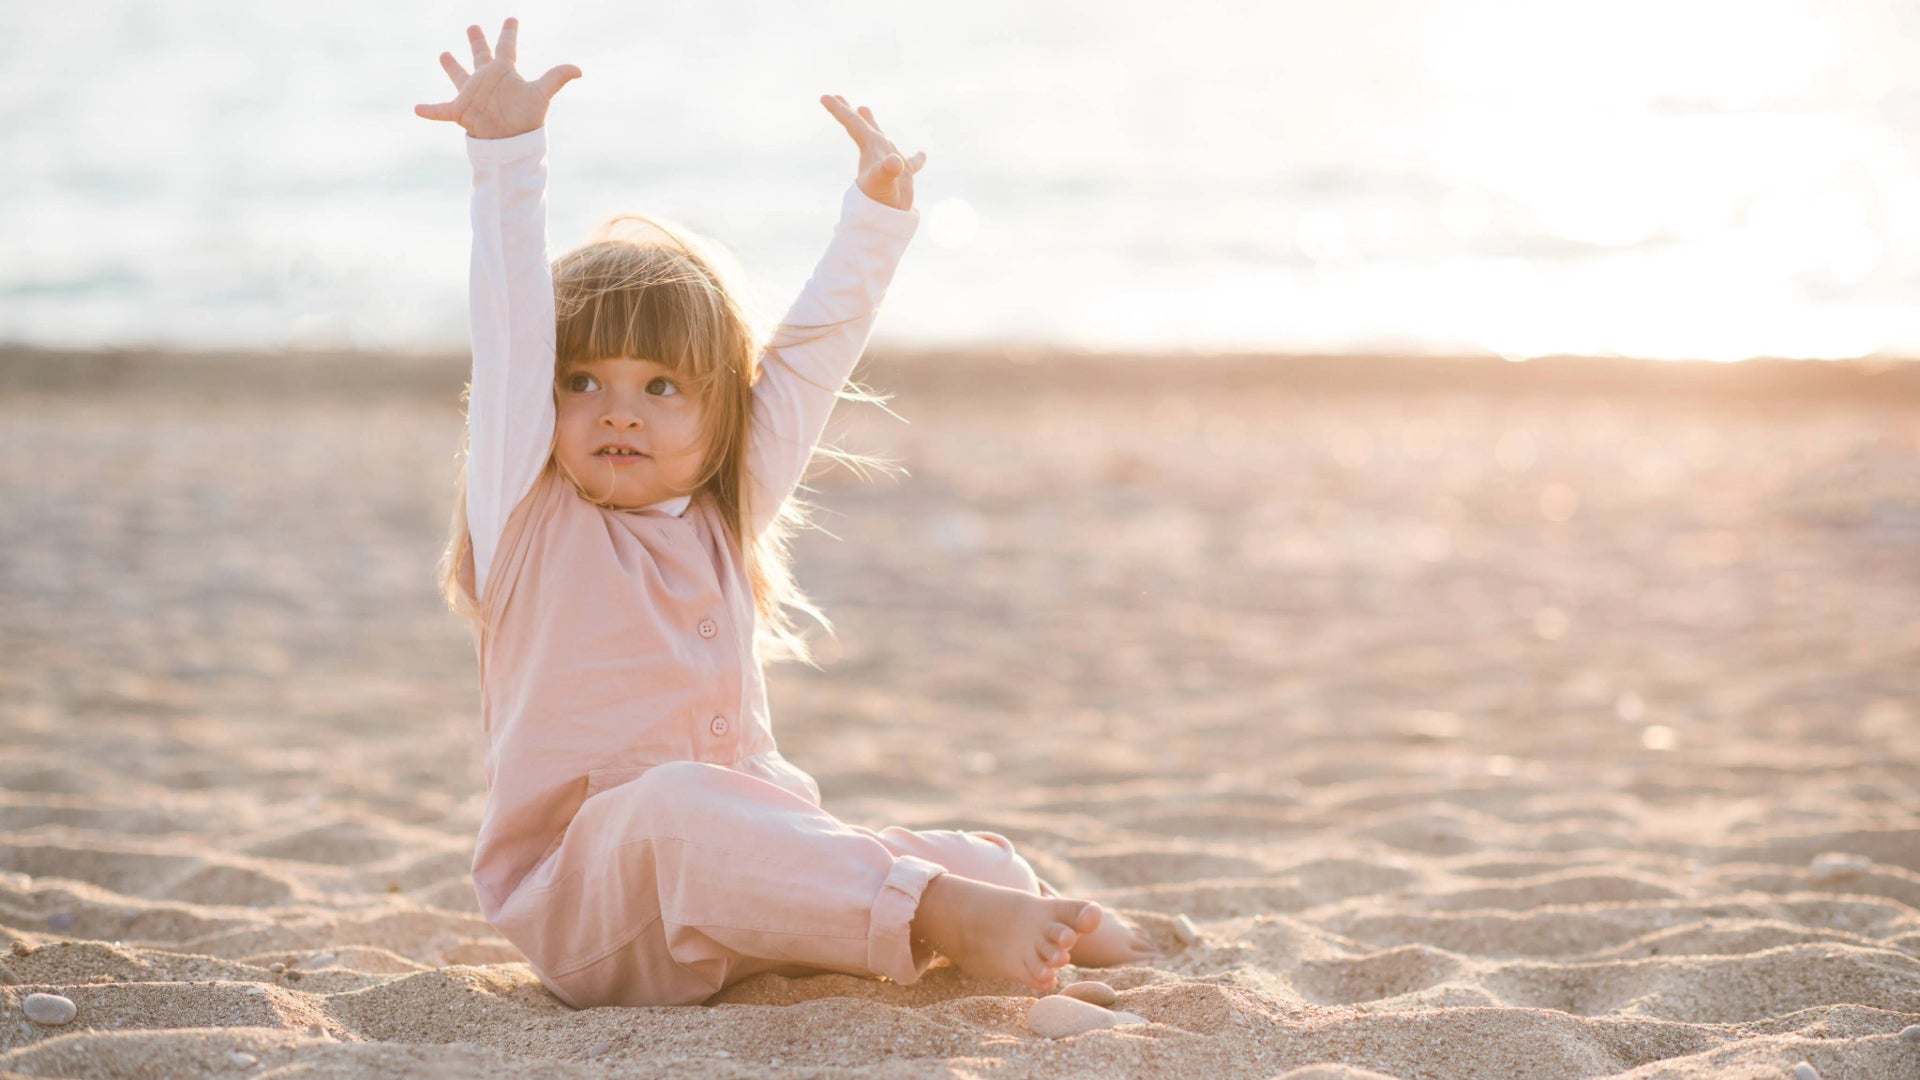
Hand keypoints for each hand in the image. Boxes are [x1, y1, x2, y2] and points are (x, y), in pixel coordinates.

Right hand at [415, 17, 581, 139]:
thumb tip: (579, 69)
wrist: (512, 143)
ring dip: (451, 67)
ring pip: (459, 77)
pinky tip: (416, 108)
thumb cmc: (527, 119)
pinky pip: (441, 110)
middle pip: (481, 56)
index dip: (509, 33)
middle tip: (472, 27)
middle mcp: (487, 80)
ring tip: (444, 54)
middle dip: (477, 42)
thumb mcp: (541, 95)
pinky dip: (429, 110)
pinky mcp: (461, 111)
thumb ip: (556, 78)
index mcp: (505, 72)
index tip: (512, 19)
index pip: (507, 47)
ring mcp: (473, 95)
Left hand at [821, 95, 925, 211]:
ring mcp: (890, 162)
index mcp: (870, 148)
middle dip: (848, 111)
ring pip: (880, 136)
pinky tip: (921, 155)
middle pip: (860, 125)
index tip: (823, 96)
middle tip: (836, 96)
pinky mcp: (904, 175)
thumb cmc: (881, 199)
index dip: (839, 110)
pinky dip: (917, 159)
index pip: (852, 123)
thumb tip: (894, 161)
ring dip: (872, 123)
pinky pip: (911, 163)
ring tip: (864, 109)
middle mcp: (877, 151)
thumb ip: (887, 170)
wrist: (887, 219)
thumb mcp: (884, 181)